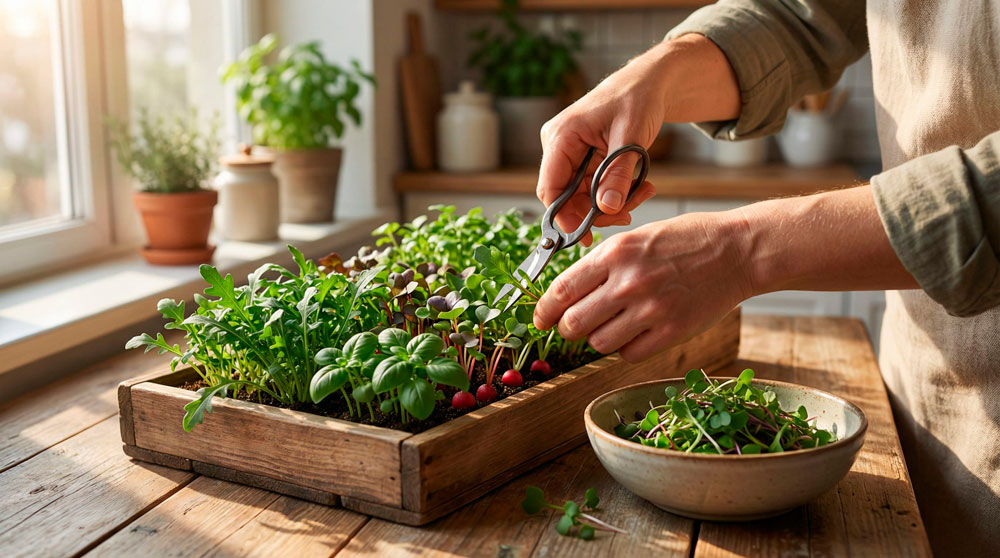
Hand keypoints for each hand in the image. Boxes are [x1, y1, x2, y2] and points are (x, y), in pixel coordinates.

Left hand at [532, 212, 752, 361]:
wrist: (739, 250)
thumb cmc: (688, 240)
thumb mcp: (638, 237)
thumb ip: (604, 263)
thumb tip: (570, 292)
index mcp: (616, 253)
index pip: (562, 290)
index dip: (544, 311)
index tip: (540, 320)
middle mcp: (628, 282)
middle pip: (574, 323)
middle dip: (568, 329)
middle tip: (574, 327)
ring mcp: (651, 309)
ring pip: (598, 343)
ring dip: (598, 340)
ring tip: (612, 326)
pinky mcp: (672, 331)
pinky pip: (629, 354)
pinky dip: (626, 349)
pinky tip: (636, 333)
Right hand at [536, 35, 740, 245]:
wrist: (650, 82)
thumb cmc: (637, 98)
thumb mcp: (631, 137)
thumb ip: (617, 174)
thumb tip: (606, 209)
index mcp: (561, 136)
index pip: (550, 188)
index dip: (564, 216)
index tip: (584, 236)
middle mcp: (559, 146)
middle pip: (565, 196)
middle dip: (595, 212)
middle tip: (627, 215)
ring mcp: (571, 153)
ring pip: (581, 195)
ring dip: (610, 203)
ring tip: (643, 193)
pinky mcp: (584, 159)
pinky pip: (593, 187)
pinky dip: (614, 192)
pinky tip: (638, 187)